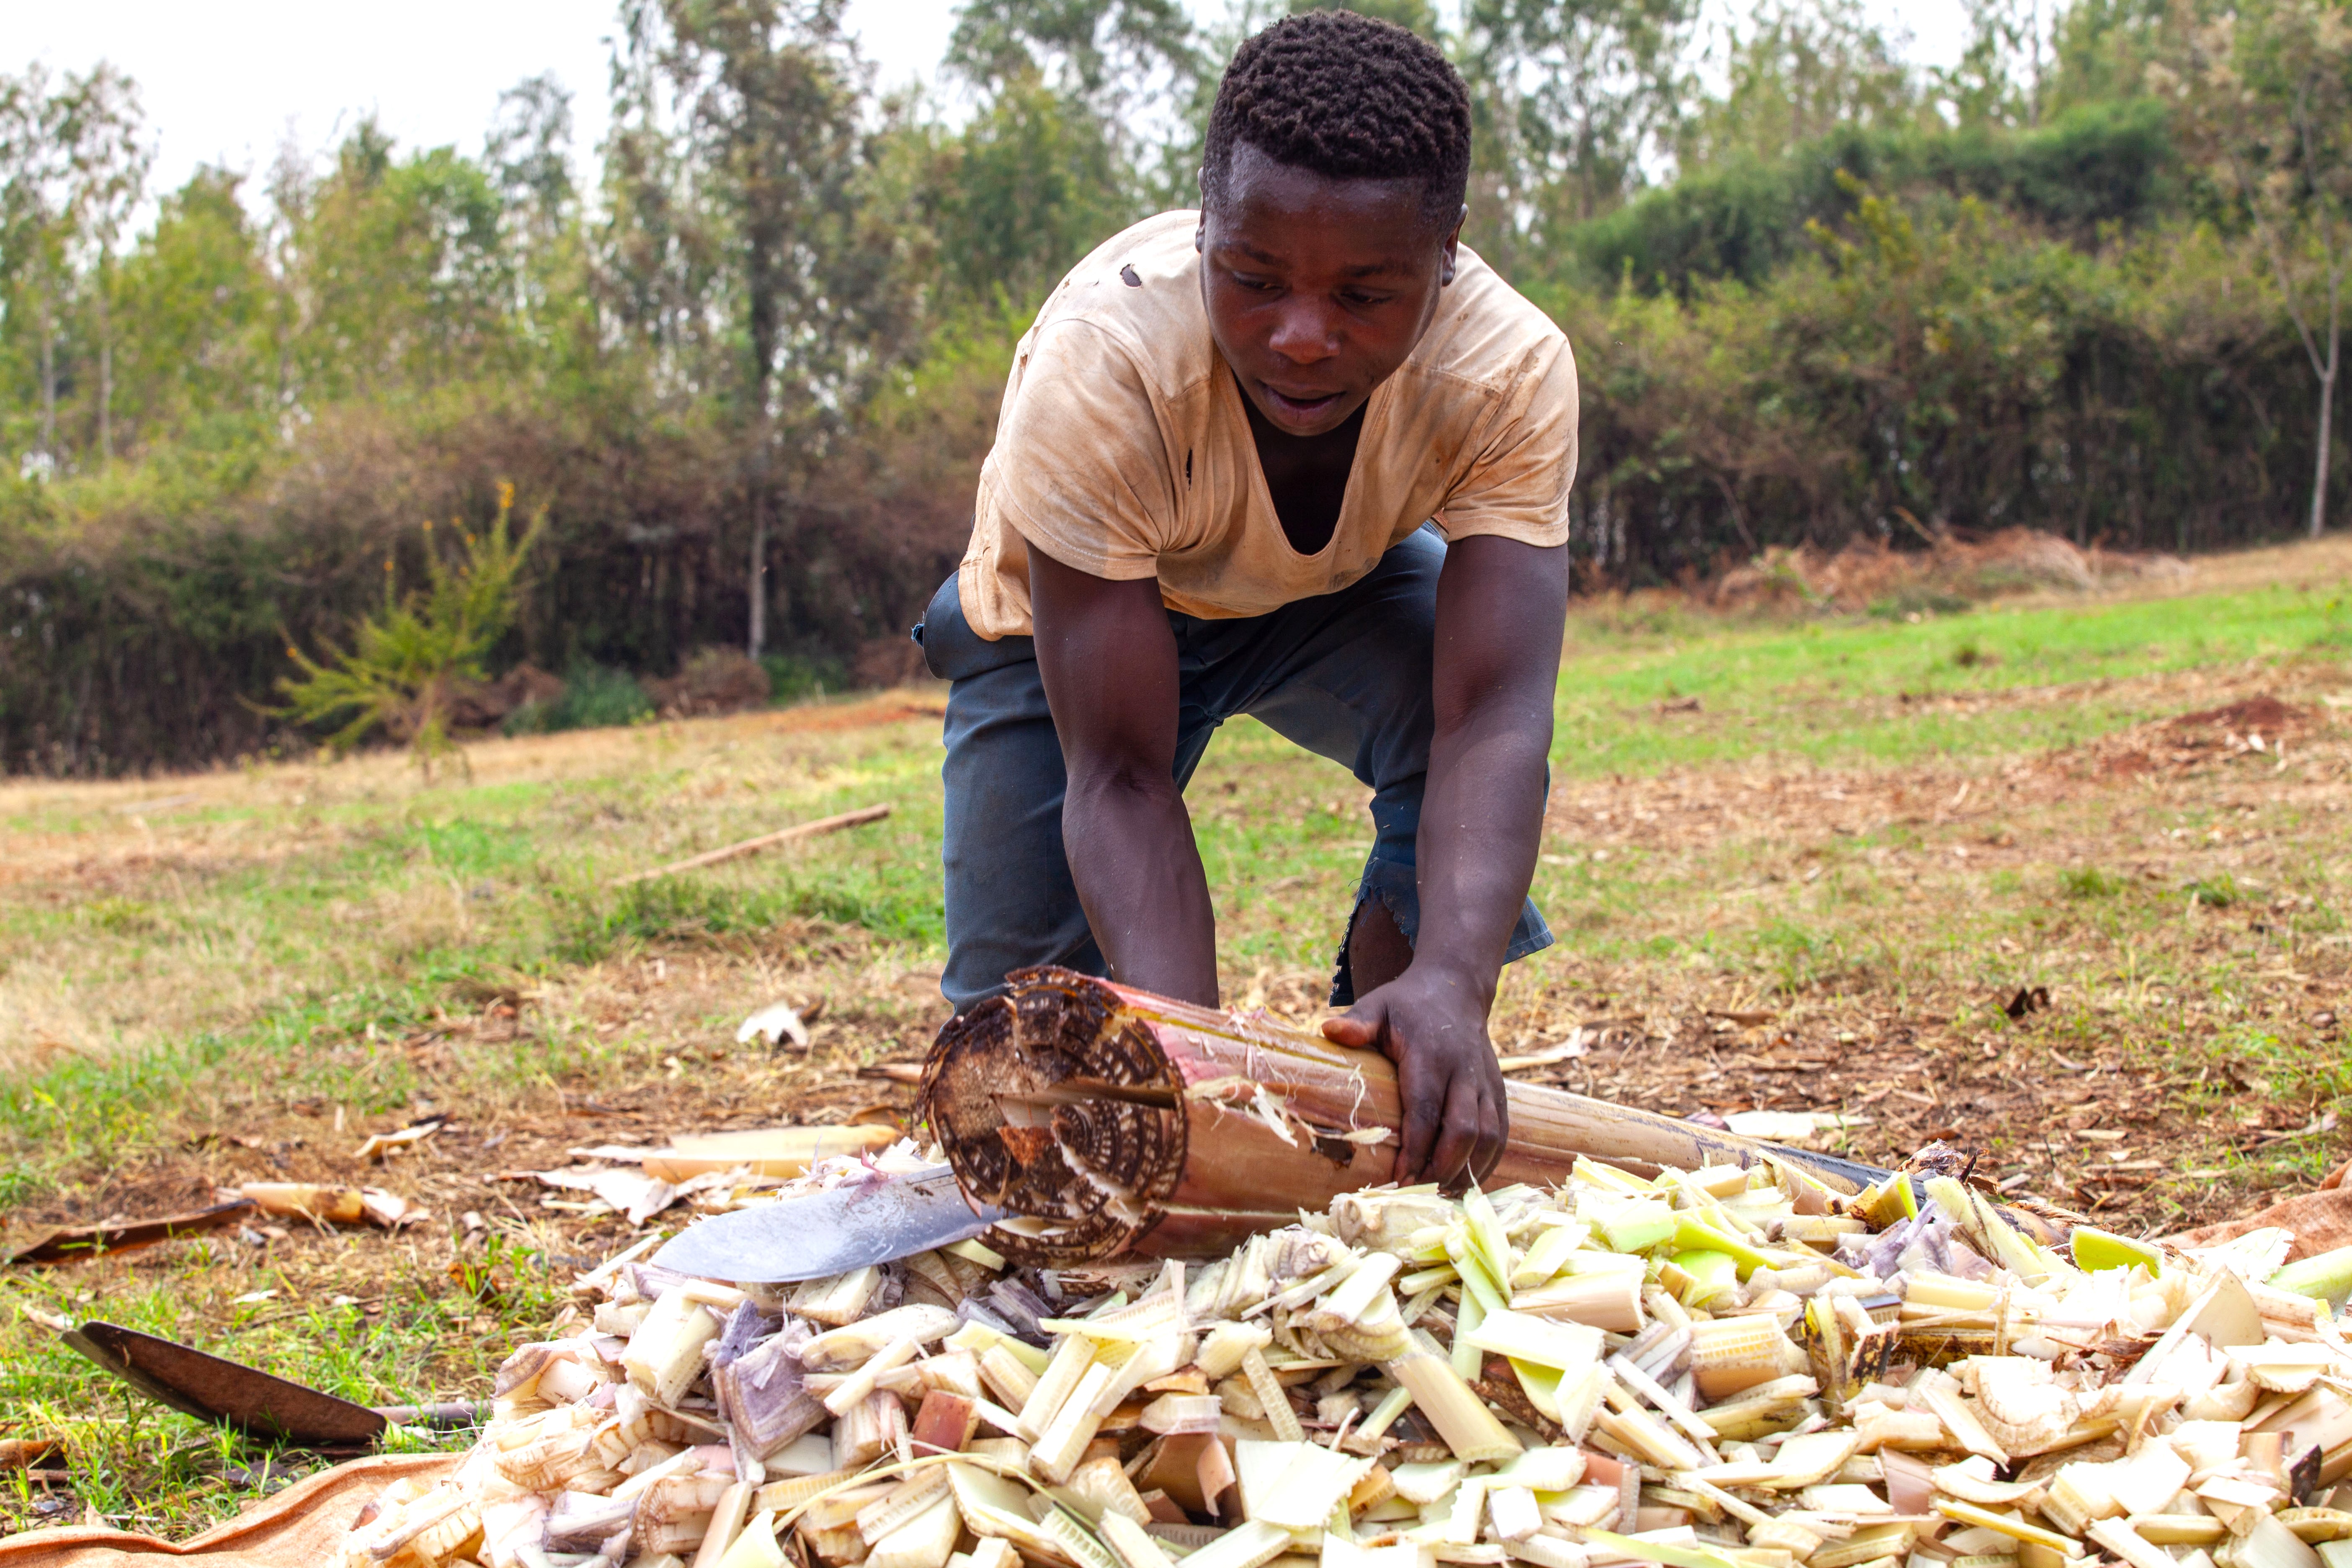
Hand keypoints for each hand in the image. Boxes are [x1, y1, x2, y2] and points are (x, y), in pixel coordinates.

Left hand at [1322, 965, 1507, 1188]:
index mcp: (1431, 1054)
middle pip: (1463, 1129)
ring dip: (1466, 1171)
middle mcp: (1464, 1070)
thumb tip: (1328, 1032)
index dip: (1416, 1147)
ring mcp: (1486, 1082)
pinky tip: (1465, 1183)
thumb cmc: (1407, 1004)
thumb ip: (1357, 1021)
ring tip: (1439, 1196)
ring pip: (1489, 1135)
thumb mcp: (1379, 1004)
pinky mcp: (1498, 1091)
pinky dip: (1487, 1162)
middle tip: (1415, 1193)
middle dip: (1441, 1167)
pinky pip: (1501, 1133)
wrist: (1456, 988)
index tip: (1398, 1177)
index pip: (1426, 1108)